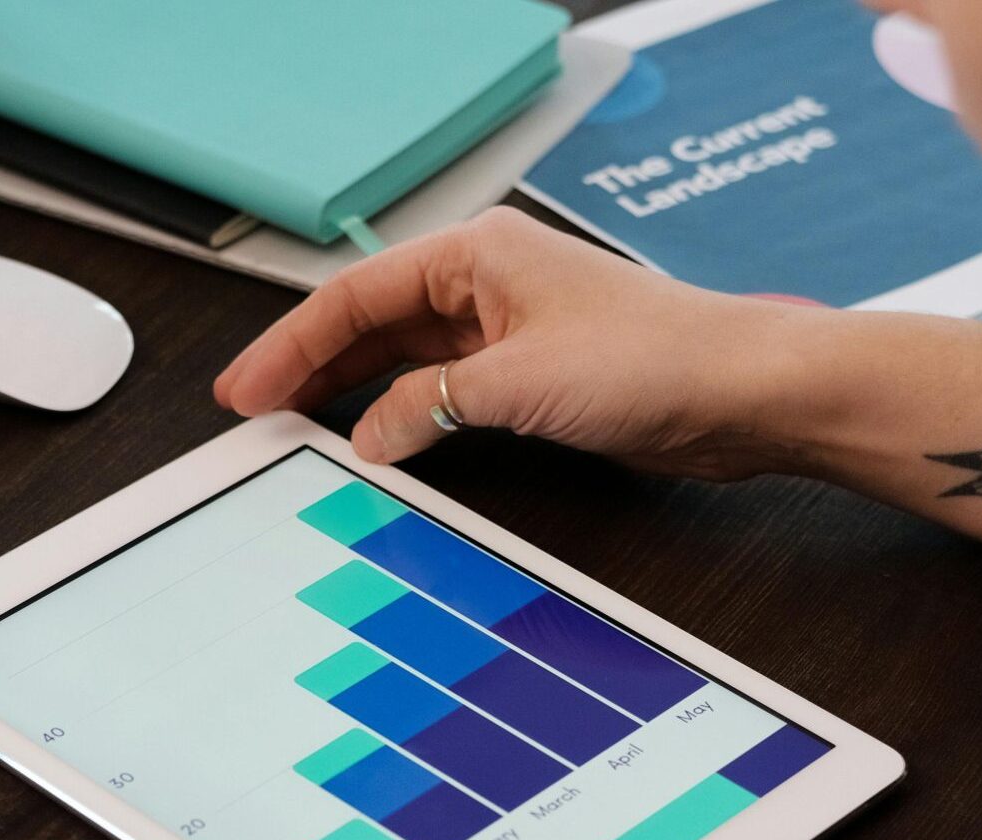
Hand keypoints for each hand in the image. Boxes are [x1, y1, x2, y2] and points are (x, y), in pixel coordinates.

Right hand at [215, 207, 811, 475]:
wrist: (734, 392)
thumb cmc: (652, 358)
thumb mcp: (515, 384)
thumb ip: (427, 406)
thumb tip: (370, 434)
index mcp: (477, 256)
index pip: (356, 296)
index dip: (291, 344)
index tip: (246, 387)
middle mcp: (487, 286)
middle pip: (371, 323)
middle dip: (308, 365)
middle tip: (252, 407)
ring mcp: (506, 333)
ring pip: (402, 358)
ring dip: (350, 390)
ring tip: (295, 423)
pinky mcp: (529, 379)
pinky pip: (440, 393)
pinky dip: (401, 415)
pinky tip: (376, 440)